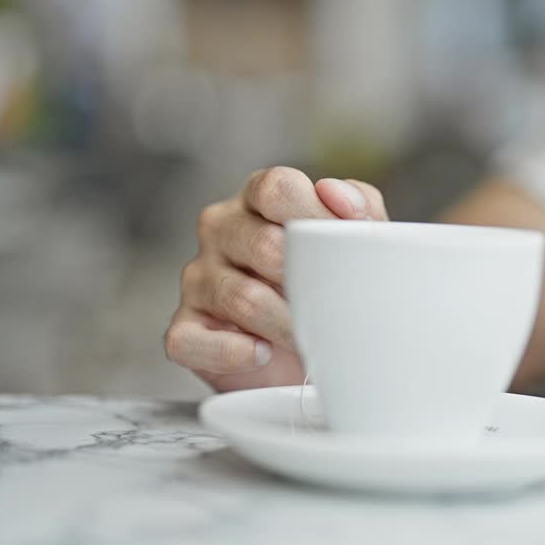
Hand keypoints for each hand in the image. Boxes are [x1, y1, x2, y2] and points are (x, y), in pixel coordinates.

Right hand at [165, 166, 387, 390]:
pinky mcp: (184, 328)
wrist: (308, 356)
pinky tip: (262, 353)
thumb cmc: (327, 286)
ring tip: (312, 339)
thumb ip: (361, 208)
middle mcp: (221, 229)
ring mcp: (198, 277)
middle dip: (307, 282)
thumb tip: (335, 195)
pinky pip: (196, 341)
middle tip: (335, 306)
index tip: (347, 248)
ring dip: (286, 326)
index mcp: (258, 199)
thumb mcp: (353, 242)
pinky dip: (236, 353)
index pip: (276, 188)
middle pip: (264, 244)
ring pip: (243, 298)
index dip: (315, 217)